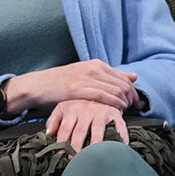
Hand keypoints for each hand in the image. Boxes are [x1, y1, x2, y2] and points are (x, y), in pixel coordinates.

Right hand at [4, 59, 138, 115]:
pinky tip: (115, 110)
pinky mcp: (77, 88)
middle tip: (132, 109)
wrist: (39, 85)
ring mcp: (85, 77)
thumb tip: (134, 77)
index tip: (135, 103)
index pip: (124, 78)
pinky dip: (113, 104)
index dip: (133, 92)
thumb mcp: (86, 75)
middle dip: (131, 99)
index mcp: (96, 64)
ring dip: (124, 103)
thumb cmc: (62, 83)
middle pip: (123, 85)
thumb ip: (110, 76)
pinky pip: (103, 96)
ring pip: (116, 90)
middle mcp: (92, 68)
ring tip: (123, 111)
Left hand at [46, 98, 128, 152]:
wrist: (98, 89)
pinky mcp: (114, 113)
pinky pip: (119, 126)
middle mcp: (86, 110)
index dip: (61, 142)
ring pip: (98, 131)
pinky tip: (120, 146)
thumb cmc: (79, 103)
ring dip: (95, 145)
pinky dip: (121, 136)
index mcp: (72, 109)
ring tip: (92, 156)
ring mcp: (101, 112)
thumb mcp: (63, 107)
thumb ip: (54, 120)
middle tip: (74, 160)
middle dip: (76, 147)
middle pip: (80, 132)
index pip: (65, 129)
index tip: (59, 154)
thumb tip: (49, 134)